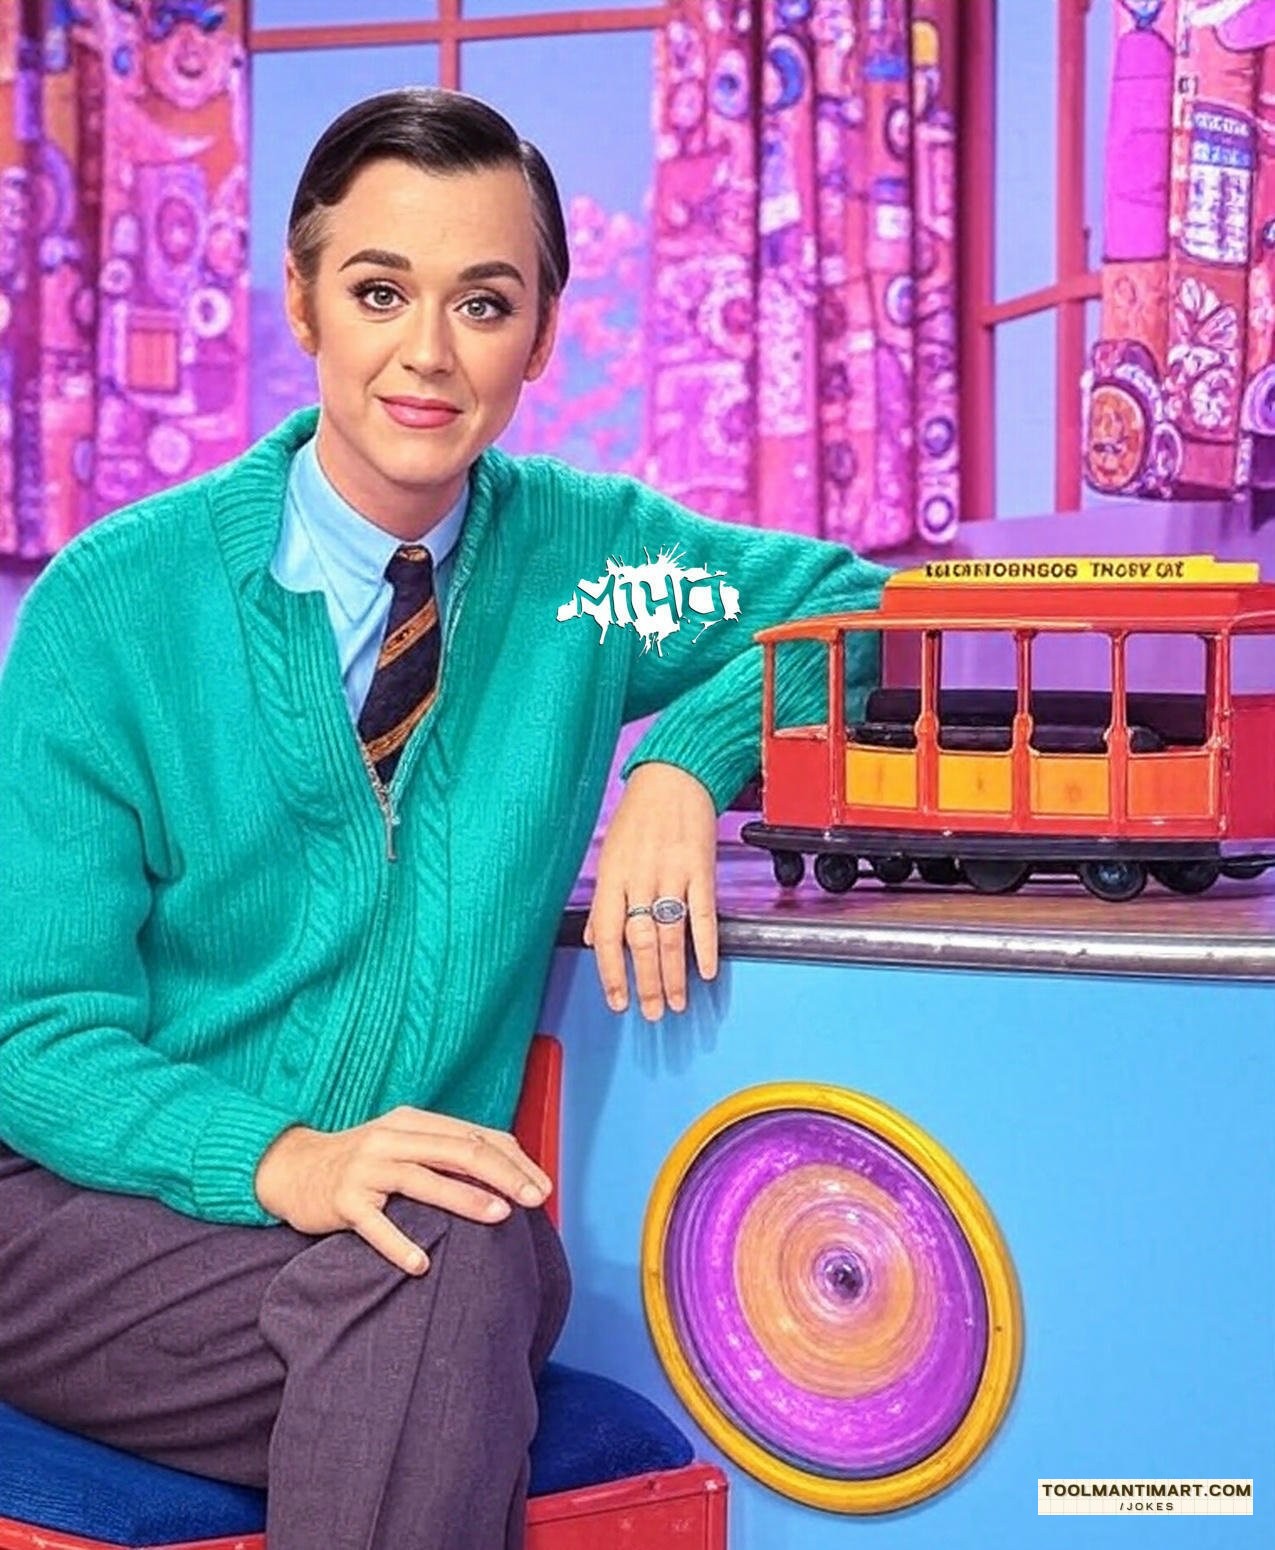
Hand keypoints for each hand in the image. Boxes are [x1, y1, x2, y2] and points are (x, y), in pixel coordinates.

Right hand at [254, 1109, 553, 1274]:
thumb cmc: (363, 1162)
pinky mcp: (343, 1200)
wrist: (293, 1168)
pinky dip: (399, 1244)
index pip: (476, 1136)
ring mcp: (367, 1167)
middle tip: (535, 1200)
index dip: (514, 1160)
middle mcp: (393, 1138)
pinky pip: (375, 1224)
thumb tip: (506, 1171)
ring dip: (465, 1198)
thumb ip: (445, 1152)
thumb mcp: (405, 1144)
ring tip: (500, 1216)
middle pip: (459, 1151)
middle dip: (504, 1174)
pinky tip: (422, 1264)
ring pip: (423, 1180)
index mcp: (415, 1122)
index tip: (543, 1187)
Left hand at [584, 760, 717, 1020]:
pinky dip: (705, 945)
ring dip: (674, 975)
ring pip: (670, 935)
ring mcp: (671, 873)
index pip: (606, 935)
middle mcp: (639, 878)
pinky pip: (702, 914)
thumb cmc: (638, 816)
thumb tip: (596, 939)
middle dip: (646, 984)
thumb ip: (604, 900)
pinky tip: (706, 970)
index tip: (617, 1001)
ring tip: (677, 1002)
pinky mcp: (700, 867)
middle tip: (653, 1012)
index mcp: (611, 876)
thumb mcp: (610, 855)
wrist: (674, 776)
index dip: (611, 973)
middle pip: (639, 942)